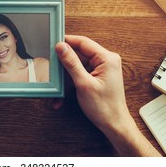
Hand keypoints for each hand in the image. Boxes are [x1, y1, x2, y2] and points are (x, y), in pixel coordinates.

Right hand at [55, 35, 159, 155]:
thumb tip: (61, 47)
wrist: (114, 124)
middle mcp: (106, 60)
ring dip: (66, 73)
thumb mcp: (83, 83)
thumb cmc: (104, 107)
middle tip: (51, 64)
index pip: (83, 42)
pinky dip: (71, 80)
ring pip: (78, 63)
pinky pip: (80, 72)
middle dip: (64, 61)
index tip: (53, 42)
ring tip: (57, 82)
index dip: (67, 41)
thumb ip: (71, 63)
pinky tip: (63, 91)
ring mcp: (102, 68)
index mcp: (107, 58)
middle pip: (79, 53)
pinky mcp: (97, 76)